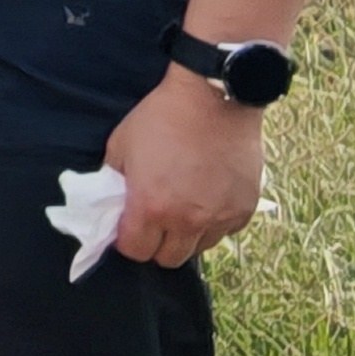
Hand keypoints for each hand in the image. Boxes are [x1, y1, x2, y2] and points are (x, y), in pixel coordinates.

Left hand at [102, 65, 268, 265]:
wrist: (213, 97)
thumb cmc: (161, 117)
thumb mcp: (120, 145)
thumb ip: (113, 182)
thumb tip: (111, 206)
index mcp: (151, 207)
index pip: (135, 251)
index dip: (129, 240)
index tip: (130, 226)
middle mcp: (187, 220)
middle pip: (168, 258)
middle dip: (157, 243)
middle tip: (156, 219)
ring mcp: (219, 217)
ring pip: (199, 248)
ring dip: (187, 235)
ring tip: (184, 206)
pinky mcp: (243, 209)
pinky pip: (224, 231)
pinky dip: (214, 222)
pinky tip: (208, 196)